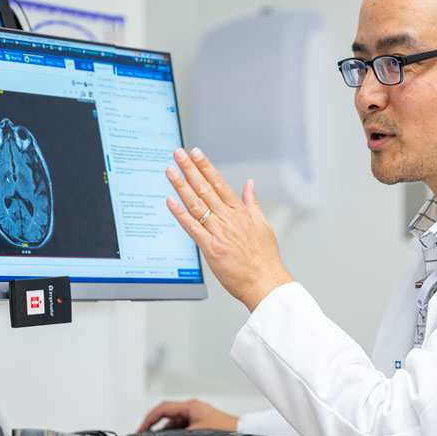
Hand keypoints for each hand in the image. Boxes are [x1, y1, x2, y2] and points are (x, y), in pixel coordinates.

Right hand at [138, 399, 238, 431]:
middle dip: (153, 422)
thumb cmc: (225, 428)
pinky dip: (173, 430)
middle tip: (143, 431)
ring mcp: (196, 413)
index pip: (163, 408)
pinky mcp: (200, 420)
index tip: (141, 427)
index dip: (149, 418)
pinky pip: (182, 424)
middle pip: (167, 413)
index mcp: (190, 406)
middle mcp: (192, 407)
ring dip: (163, 427)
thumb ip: (180, 433)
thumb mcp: (197, 433)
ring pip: (174, 419)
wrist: (241, 430)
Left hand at [165, 147, 293, 311]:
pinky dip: (180, 213)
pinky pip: (191, 227)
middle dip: (189, 169)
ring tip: (170, 170)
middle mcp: (228, 218)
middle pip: (205, 188)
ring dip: (181, 185)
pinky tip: (170, 201)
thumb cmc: (265, 258)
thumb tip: (250, 184)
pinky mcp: (211, 248)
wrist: (266, 282)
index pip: (219, 183)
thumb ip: (253, 202)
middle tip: (177, 153)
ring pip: (196, 204)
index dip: (205, 166)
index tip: (195, 153)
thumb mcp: (263, 224)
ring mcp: (219, 232)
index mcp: (240, 212)